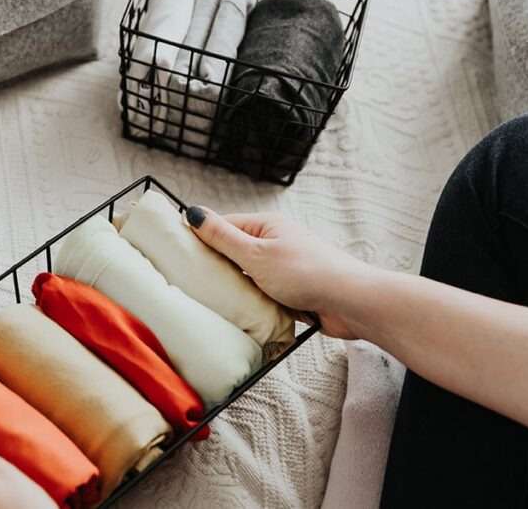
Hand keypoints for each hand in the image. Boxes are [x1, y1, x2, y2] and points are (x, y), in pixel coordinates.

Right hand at [185, 206, 376, 339]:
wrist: (350, 302)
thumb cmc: (307, 272)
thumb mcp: (256, 254)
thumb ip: (223, 237)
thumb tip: (194, 212)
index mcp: (267, 225)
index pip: (223, 226)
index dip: (201, 239)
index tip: (177, 254)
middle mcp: (274, 243)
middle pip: (233, 253)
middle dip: (216, 268)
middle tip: (191, 281)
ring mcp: (282, 269)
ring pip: (246, 277)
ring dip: (234, 289)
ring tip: (213, 300)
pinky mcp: (290, 292)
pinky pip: (261, 296)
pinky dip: (251, 304)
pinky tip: (239, 314)